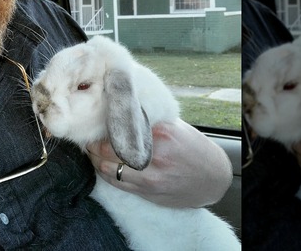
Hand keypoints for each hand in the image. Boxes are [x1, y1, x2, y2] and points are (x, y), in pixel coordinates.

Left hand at [86, 119, 232, 208]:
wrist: (212, 178)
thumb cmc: (193, 148)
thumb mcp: (175, 127)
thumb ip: (149, 120)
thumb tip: (121, 110)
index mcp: (161, 134)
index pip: (122, 126)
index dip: (104, 124)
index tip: (95, 120)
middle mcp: (155, 156)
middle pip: (110, 148)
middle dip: (94, 142)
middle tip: (87, 136)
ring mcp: (150, 176)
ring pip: (108, 167)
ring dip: (95, 159)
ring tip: (90, 150)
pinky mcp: (147, 191)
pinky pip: (116, 182)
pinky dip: (103, 173)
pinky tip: (99, 165)